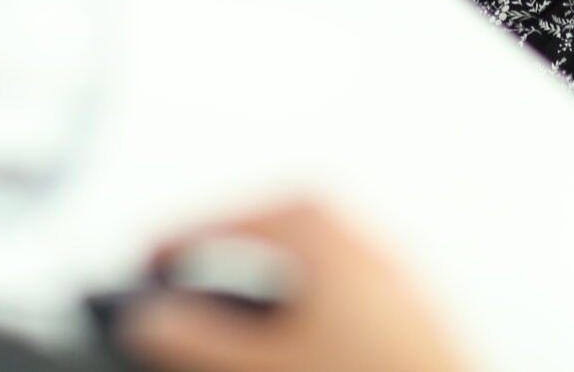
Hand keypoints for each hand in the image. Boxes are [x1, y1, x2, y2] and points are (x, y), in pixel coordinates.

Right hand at [117, 203, 473, 371]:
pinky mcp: (420, 325)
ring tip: (239, 313)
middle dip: (238, 245)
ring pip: (328, 265)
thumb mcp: (266, 362)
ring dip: (277, 281)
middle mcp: (374, 249)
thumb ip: (199, 340)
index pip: (245, 216)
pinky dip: (313, 309)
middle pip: (293, 228)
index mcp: (331, 238)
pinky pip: (354, 297)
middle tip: (195, 266)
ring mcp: (403, 286)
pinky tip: (300, 343)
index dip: (189, 235)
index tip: (155, 256)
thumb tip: (153, 320)